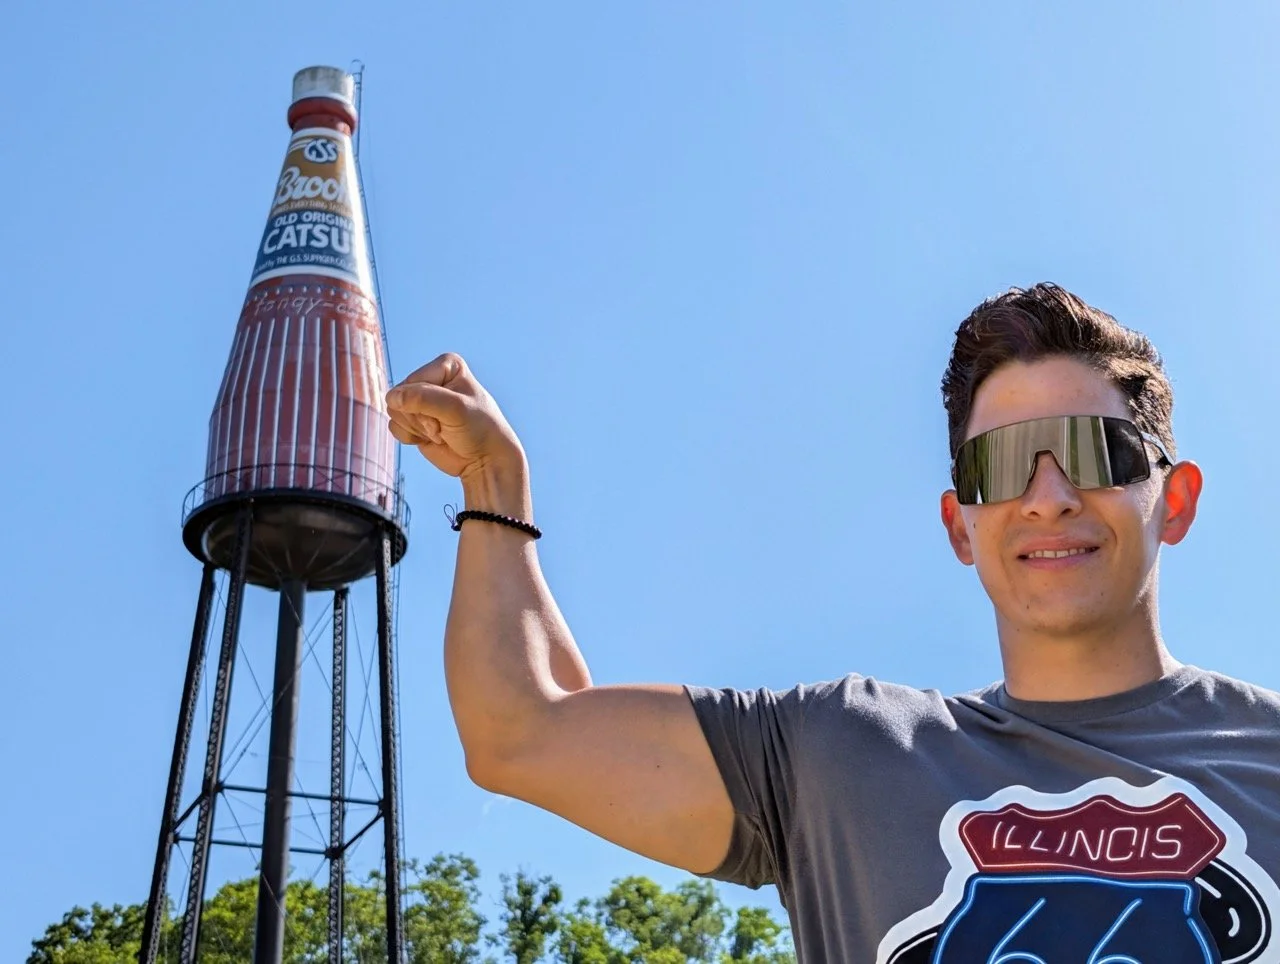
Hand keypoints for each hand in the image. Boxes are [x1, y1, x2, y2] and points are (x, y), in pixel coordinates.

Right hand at [385, 353, 524, 480]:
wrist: (484, 459)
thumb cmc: (479, 429)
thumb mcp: (455, 409)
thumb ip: (422, 398)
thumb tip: (390, 398)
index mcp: (446, 366)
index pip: (412, 382)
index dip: (426, 404)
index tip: (452, 415)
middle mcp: (432, 379)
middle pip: (400, 396)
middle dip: (422, 418)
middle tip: (445, 426)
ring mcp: (421, 401)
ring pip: (395, 411)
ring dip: (417, 428)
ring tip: (441, 431)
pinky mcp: (414, 420)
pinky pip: (394, 426)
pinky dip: (411, 436)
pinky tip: (431, 438)